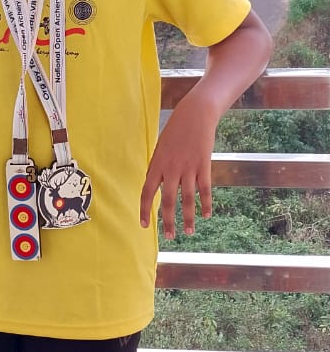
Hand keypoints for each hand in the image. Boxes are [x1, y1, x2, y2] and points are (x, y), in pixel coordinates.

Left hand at [140, 91, 216, 239]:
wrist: (194, 114)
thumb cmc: (175, 131)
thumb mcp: (161, 148)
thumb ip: (158, 168)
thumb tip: (156, 187)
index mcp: (157, 164)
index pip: (147, 192)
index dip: (145, 210)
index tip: (145, 225)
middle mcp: (171, 168)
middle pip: (168, 200)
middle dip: (168, 221)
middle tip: (170, 237)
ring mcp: (188, 167)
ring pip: (187, 199)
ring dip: (188, 218)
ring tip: (189, 232)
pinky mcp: (203, 165)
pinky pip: (204, 189)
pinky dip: (206, 204)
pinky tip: (207, 216)